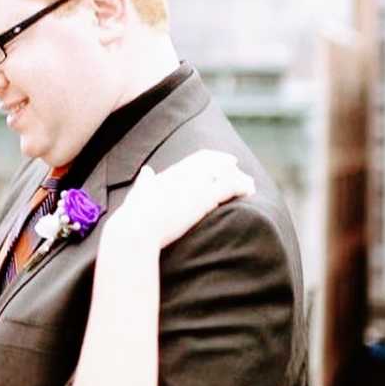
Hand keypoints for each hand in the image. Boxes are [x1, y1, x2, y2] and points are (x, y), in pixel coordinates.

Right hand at [106, 150, 254, 249]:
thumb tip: (146, 170)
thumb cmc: (135, 215)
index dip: (212, 157)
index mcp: (171, 172)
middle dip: (227, 164)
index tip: (222, 160)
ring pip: (225, 172)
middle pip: (213, 161)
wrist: (137, 227)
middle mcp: (185, 173)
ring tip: (249, 184)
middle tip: (238, 169)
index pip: (197, 159)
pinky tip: (249, 191)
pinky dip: (242, 186)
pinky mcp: (204, 198)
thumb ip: (145, 181)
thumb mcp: (139, 192)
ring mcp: (195, 184)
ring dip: (239, 177)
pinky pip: (230, 186)